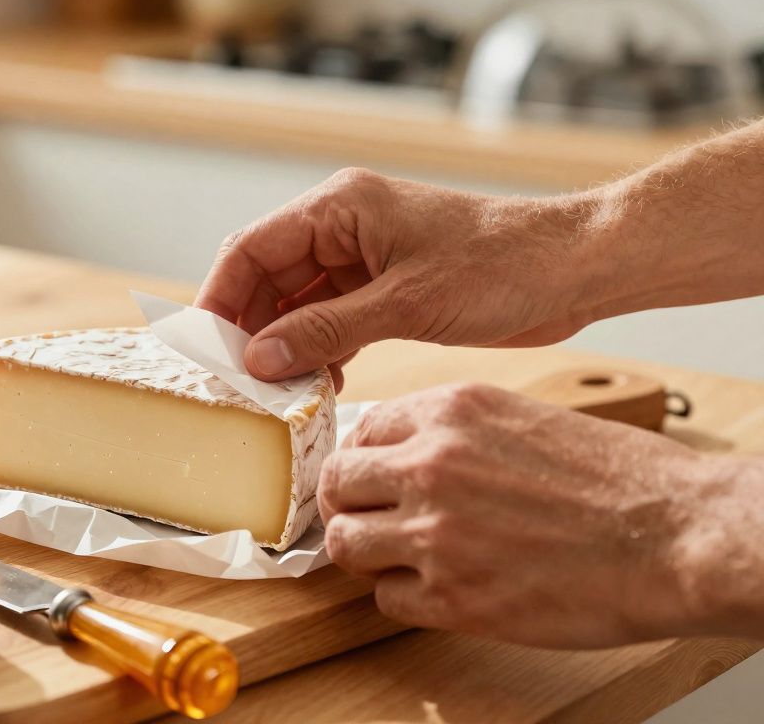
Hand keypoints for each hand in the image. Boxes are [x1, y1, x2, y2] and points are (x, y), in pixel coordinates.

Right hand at [194, 169, 605, 382]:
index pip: (251, 249)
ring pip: (296, 304)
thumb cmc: (501, 266)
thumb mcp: (405, 303)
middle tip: (237, 382)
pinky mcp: (384, 288)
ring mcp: (363, 258)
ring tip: (277, 392)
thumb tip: (260, 358)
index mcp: (340, 208)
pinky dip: (319, 350)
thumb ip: (326, 330)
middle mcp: (343, 226)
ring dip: (285, 345)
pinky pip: (330, 319)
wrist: (575, 269)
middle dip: (250, 329)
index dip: (219, 298)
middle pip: (267, 278)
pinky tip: (319, 385)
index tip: (203, 348)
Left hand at [319, 383, 760, 647]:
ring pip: (346, 544)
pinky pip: (387, 598)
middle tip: (371, 521)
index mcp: (449, 412)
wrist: (675, 535)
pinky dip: (405, 596)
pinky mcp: (451, 597)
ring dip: (367, 554)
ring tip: (402, 558)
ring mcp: (433, 532)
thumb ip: (455, 433)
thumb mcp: (523, 419)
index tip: (371, 481)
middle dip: (349, 505)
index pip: (360, 432)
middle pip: (336, 485)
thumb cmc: (619, 479)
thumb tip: (404, 455)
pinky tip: (441, 589)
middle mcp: (428, 465)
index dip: (364, 462)